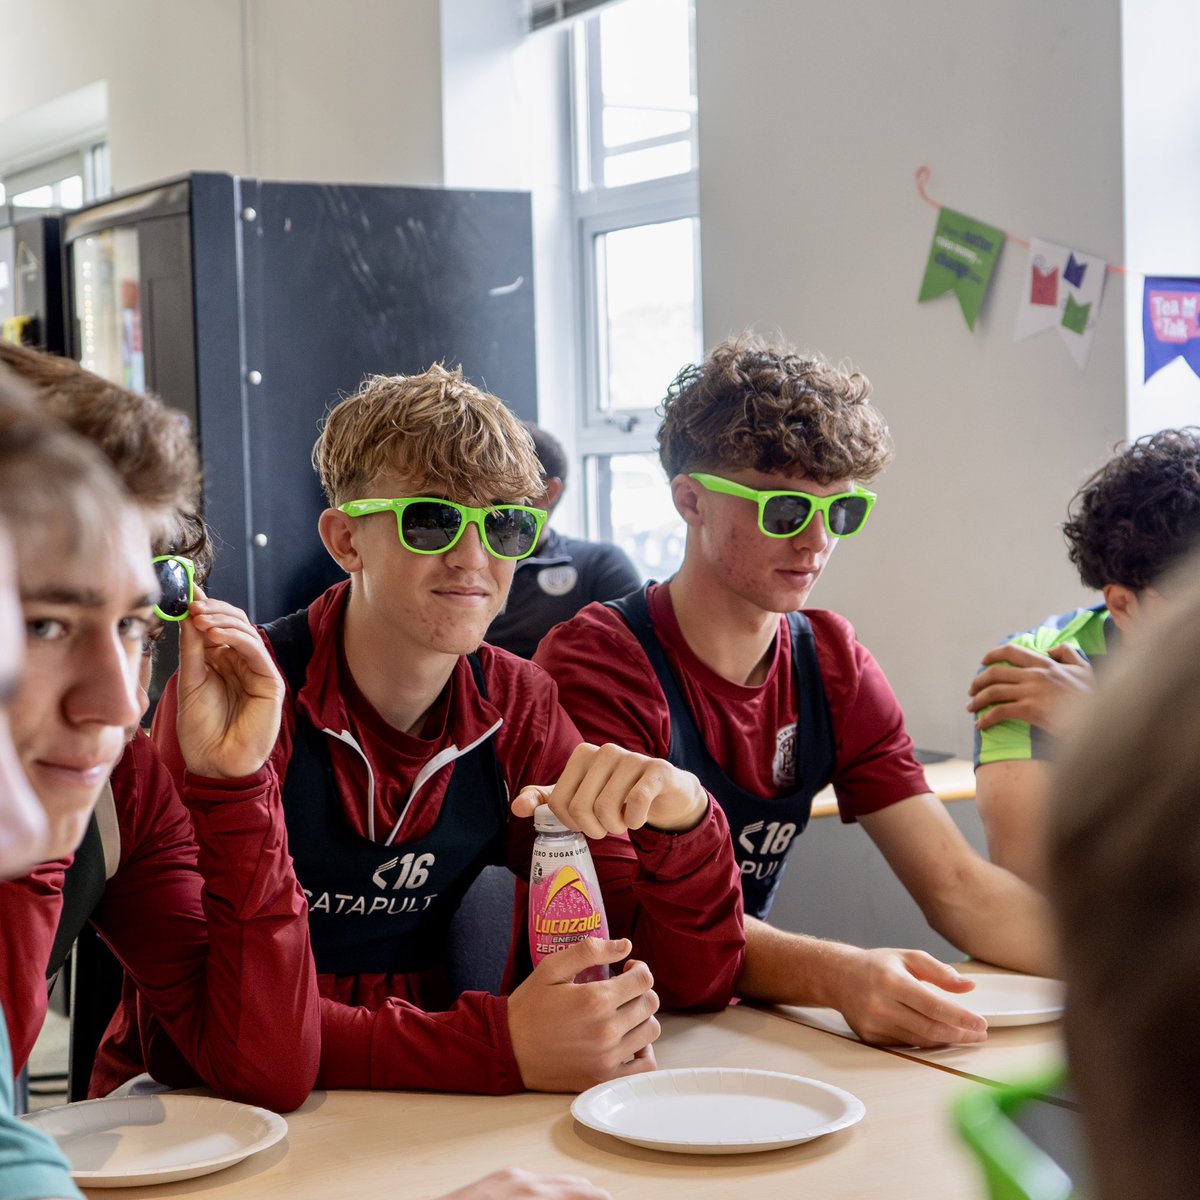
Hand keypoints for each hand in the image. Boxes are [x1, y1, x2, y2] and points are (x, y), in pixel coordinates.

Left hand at [175, 591, 284, 778]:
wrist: (215, 763)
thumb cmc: (201, 730)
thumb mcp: (189, 681)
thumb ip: (192, 649)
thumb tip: (187, 614)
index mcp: (223, 662)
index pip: (218, 625)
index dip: (204, 608)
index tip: (185, 595)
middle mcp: (242, 662)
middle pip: (235, 622)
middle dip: (214, 610)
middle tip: (192, 605)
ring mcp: (258, 670)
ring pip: (246, 631)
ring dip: (222, 620)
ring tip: (199, 618)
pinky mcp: (270, 681)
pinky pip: (255, 650)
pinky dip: (236, 637)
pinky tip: (216, 633)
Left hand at [437, 1168, 610, 1199]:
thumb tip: (578, 1195)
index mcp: (531, 1192)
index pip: (583, 1195)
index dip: (600, 1199)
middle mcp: (522, 1179)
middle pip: (573, 1187)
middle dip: (592, 1196)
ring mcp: (509, 1177)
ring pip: (556, 1183)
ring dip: (575, 1192)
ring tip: (590, 1197)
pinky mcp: (497, 1180)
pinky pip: (536, 1182)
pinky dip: (555, 1189)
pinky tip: (556, 1196)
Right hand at [507, 937, 659, 1091]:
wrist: (508, 1048)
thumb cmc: (529, 1006)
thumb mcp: (552, 967)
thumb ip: (590, 950)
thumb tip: (626, 945)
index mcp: (595, 999)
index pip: (643, 979)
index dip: (639, 969)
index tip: (628, 968)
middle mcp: (606, 1030)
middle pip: (650, 1003)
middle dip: (641, 990)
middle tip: (624, 988)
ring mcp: (607, 1057)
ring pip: (650, 1030)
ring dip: (642, 1016)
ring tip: (624, 1012)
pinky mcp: (603, 1078)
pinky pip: (643, 1068)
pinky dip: (645, 1053)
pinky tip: (631, 1041)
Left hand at [511, 742, 706, 835]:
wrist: (664, 791)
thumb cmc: (617, 793)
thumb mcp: (580, 796)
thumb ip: (548, 800)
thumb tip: (517, 808)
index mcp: (582, 755)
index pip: (558, 802)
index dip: (572, 824)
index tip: (587, 824)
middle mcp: (605, 751)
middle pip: (580, 807)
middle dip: (593, 829)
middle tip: (607, 826)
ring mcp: (632, 758)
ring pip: (606, 808)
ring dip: (615, 827)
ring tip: (623, 821)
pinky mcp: (657, 770)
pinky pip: (636, 801)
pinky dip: (634, 821)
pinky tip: (638, 819)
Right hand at [824, 946, 987, 1046]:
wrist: (838, 976)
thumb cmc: (877, 966)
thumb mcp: (908, 957)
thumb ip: (939, 971)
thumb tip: (968, 986)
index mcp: (891, 981)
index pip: (934, 1006)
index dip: (961, 1017)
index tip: (981, 1023)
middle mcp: (880, 1004)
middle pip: (929, 1028)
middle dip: (960, 1034)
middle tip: (979, 1033)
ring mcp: (873, 1024)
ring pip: (920, 1040)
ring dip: (946, 1039)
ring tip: (964, 1034)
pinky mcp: (870, 1038)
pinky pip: (906, 1044)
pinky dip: (926, 1041)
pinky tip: (938, 1034)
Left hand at [966, 643, 1093, 735]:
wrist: (1100, 719)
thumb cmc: (1092, 695)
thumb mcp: (1083, 667)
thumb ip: (1066, 652)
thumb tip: (1048, 649)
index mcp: (1045, 663)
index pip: (1011, 651)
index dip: (992, 655)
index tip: (983, 662)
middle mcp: (1035, 675)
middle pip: (995, 673)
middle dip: (978, 682)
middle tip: (972, 691)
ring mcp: (1032, 692)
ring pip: (993, 692)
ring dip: (977, 701)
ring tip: (971, 708)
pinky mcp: (1030, 711)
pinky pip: (999, 712)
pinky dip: (985, 719)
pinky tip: (980, 726)